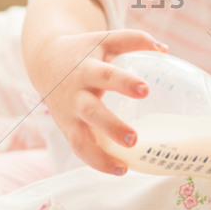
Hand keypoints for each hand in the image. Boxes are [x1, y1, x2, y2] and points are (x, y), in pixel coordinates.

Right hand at [34, 29, 166, 174]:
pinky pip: (79, 149)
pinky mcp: (67, 129)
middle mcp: (77, 94)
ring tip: (124, 168)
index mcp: (88, 70)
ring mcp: (70, 115)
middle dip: (111, 127)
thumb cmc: (84, 52)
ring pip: (80, 140)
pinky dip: (96, 162)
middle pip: (92, 112)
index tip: (144, 90)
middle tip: (134, 138)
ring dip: (100, 156)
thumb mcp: (104, 39)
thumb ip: (134, 39)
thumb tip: (166, 50)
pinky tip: (119, 169)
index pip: (106, 75)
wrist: (44, 62)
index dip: (124, 83)